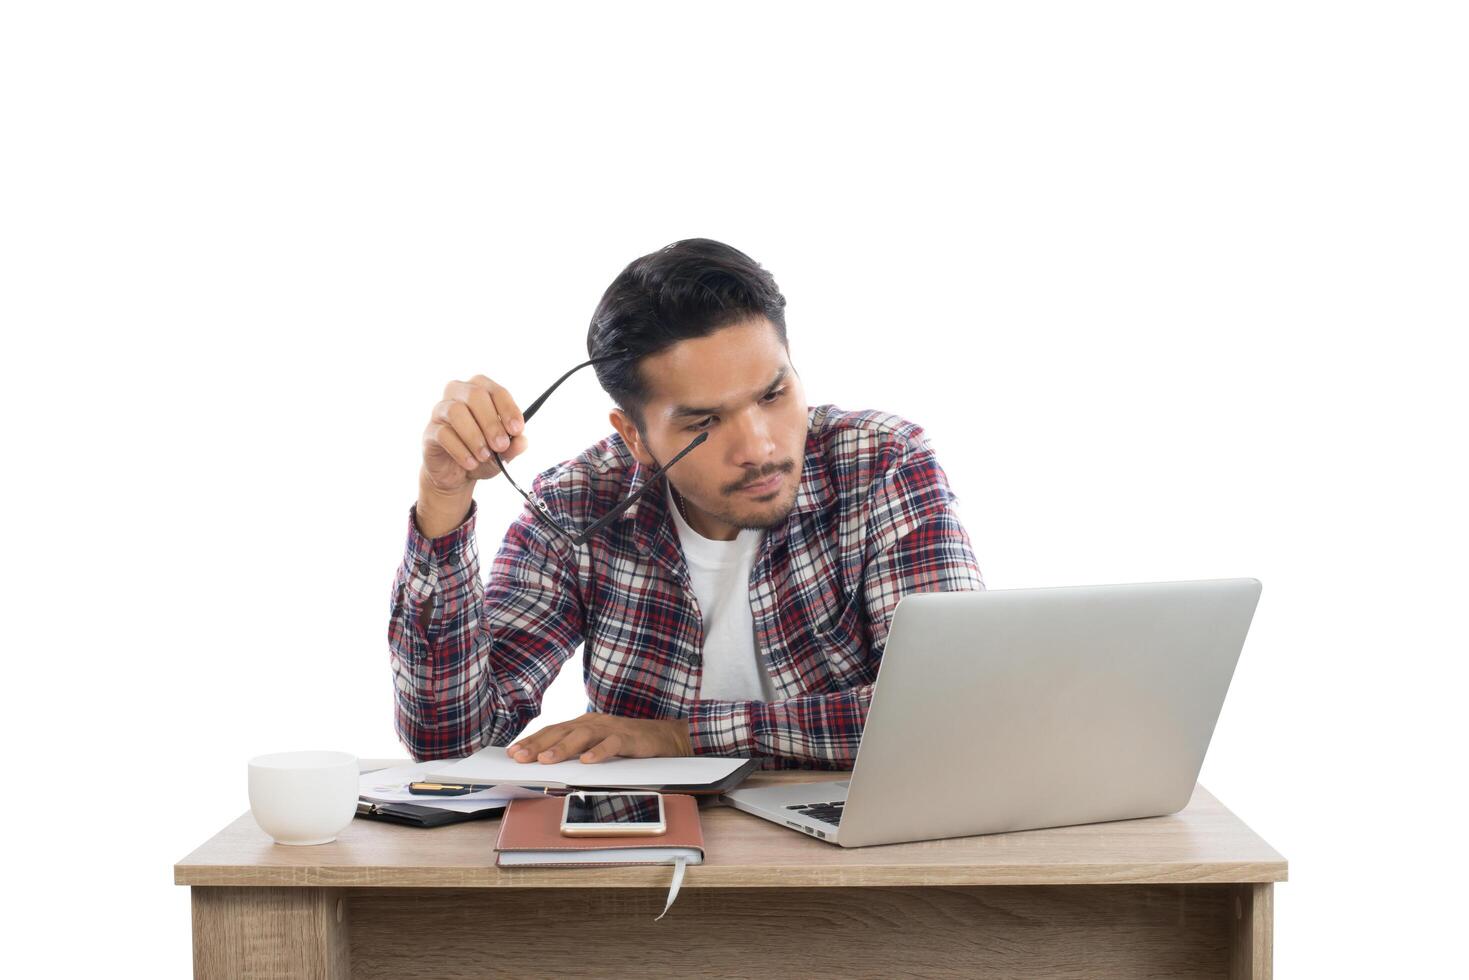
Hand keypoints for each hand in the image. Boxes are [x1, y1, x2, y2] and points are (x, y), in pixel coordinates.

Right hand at [421, 374, 528, 494]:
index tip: (517, 430)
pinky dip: (460, 450)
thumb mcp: (503, 454)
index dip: (508, 409)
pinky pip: (443, 433)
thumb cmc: (482, 454)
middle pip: (475, 395)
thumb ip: (513, 446)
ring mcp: (441, 411)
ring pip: (456, 411)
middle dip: (491, 422)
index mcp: (481, 391)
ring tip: (484, 456)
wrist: (457, 475)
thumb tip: (522, 441)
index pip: (496, 390)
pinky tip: (471, 463)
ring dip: (474, 436)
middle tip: (501, 446)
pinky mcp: (430, 431)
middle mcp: (459, 394)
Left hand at [507, 712, 692, 763]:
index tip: (513, 752)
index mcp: (584, 723)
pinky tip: (587, 761)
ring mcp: (612, 728)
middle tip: (520, 757)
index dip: (532, 739)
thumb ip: (576, 750)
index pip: (553, 730)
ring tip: (545, 760)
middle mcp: (595, 722)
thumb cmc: (628, 742)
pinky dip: (599, 752)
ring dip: (562, 748)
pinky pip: (612, 744)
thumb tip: (546, 763)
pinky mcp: (630, 738)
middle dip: (538, 744)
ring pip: (583, 736)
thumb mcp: (597, 744)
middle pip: (562, 731)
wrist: (666, 737)